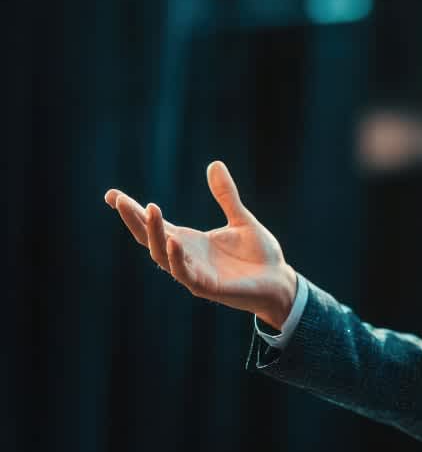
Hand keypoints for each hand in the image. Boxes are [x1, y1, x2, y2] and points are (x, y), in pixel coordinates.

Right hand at [104, 161, 296, 328]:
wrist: (279, 281)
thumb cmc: (259, 255)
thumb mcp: (241, 219)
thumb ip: (226, 196)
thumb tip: (214, 164)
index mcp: (190, 241)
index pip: (155, 225)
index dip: (134, 211)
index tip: (112, 195)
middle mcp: (186, 257)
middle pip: (149, 238)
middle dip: (133, 220)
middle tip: (119, 200)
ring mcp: (194, 273)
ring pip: (161, 255)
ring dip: (154, 233)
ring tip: (150, 209)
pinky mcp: (207, 287)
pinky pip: (185, 274)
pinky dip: (176, 258)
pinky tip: (173, 241)